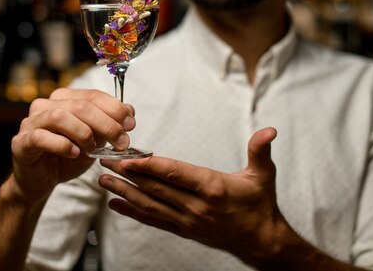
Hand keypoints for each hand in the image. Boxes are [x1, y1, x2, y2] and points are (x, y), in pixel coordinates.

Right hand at [8, 88, 135, 204]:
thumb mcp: (95, 140)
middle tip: (122, 141)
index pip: (93, 96)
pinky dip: (61, 144)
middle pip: (81, 105)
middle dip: (107, 123)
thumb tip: (130, 111)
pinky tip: (74, 154)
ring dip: (84, 132)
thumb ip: (109, 124)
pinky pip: (41, 137)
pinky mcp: (21, 141)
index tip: (131, 124)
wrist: (41, 182)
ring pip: (60, 116)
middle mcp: (46, 105)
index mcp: (64, 99)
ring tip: (93, 148)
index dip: (115, 108)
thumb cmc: (67, 157)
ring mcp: (31, 122)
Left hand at [98, 127, 285, 264]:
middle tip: (104, 162)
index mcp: (213, 188)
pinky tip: (116, 204)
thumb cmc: (260, 205)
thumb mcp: (264, 175)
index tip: (127, 159)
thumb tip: (270, 130)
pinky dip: (133, 212)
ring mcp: (188, 220)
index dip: (149, 166)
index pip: (175, 174)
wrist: (262, 242)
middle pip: (155, 188)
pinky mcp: (184, 230)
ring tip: (102, 181)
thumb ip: (260, 150)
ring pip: (150, 204)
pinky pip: (153, 220)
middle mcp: (196, 206)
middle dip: (127, 175)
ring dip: (124, 192)